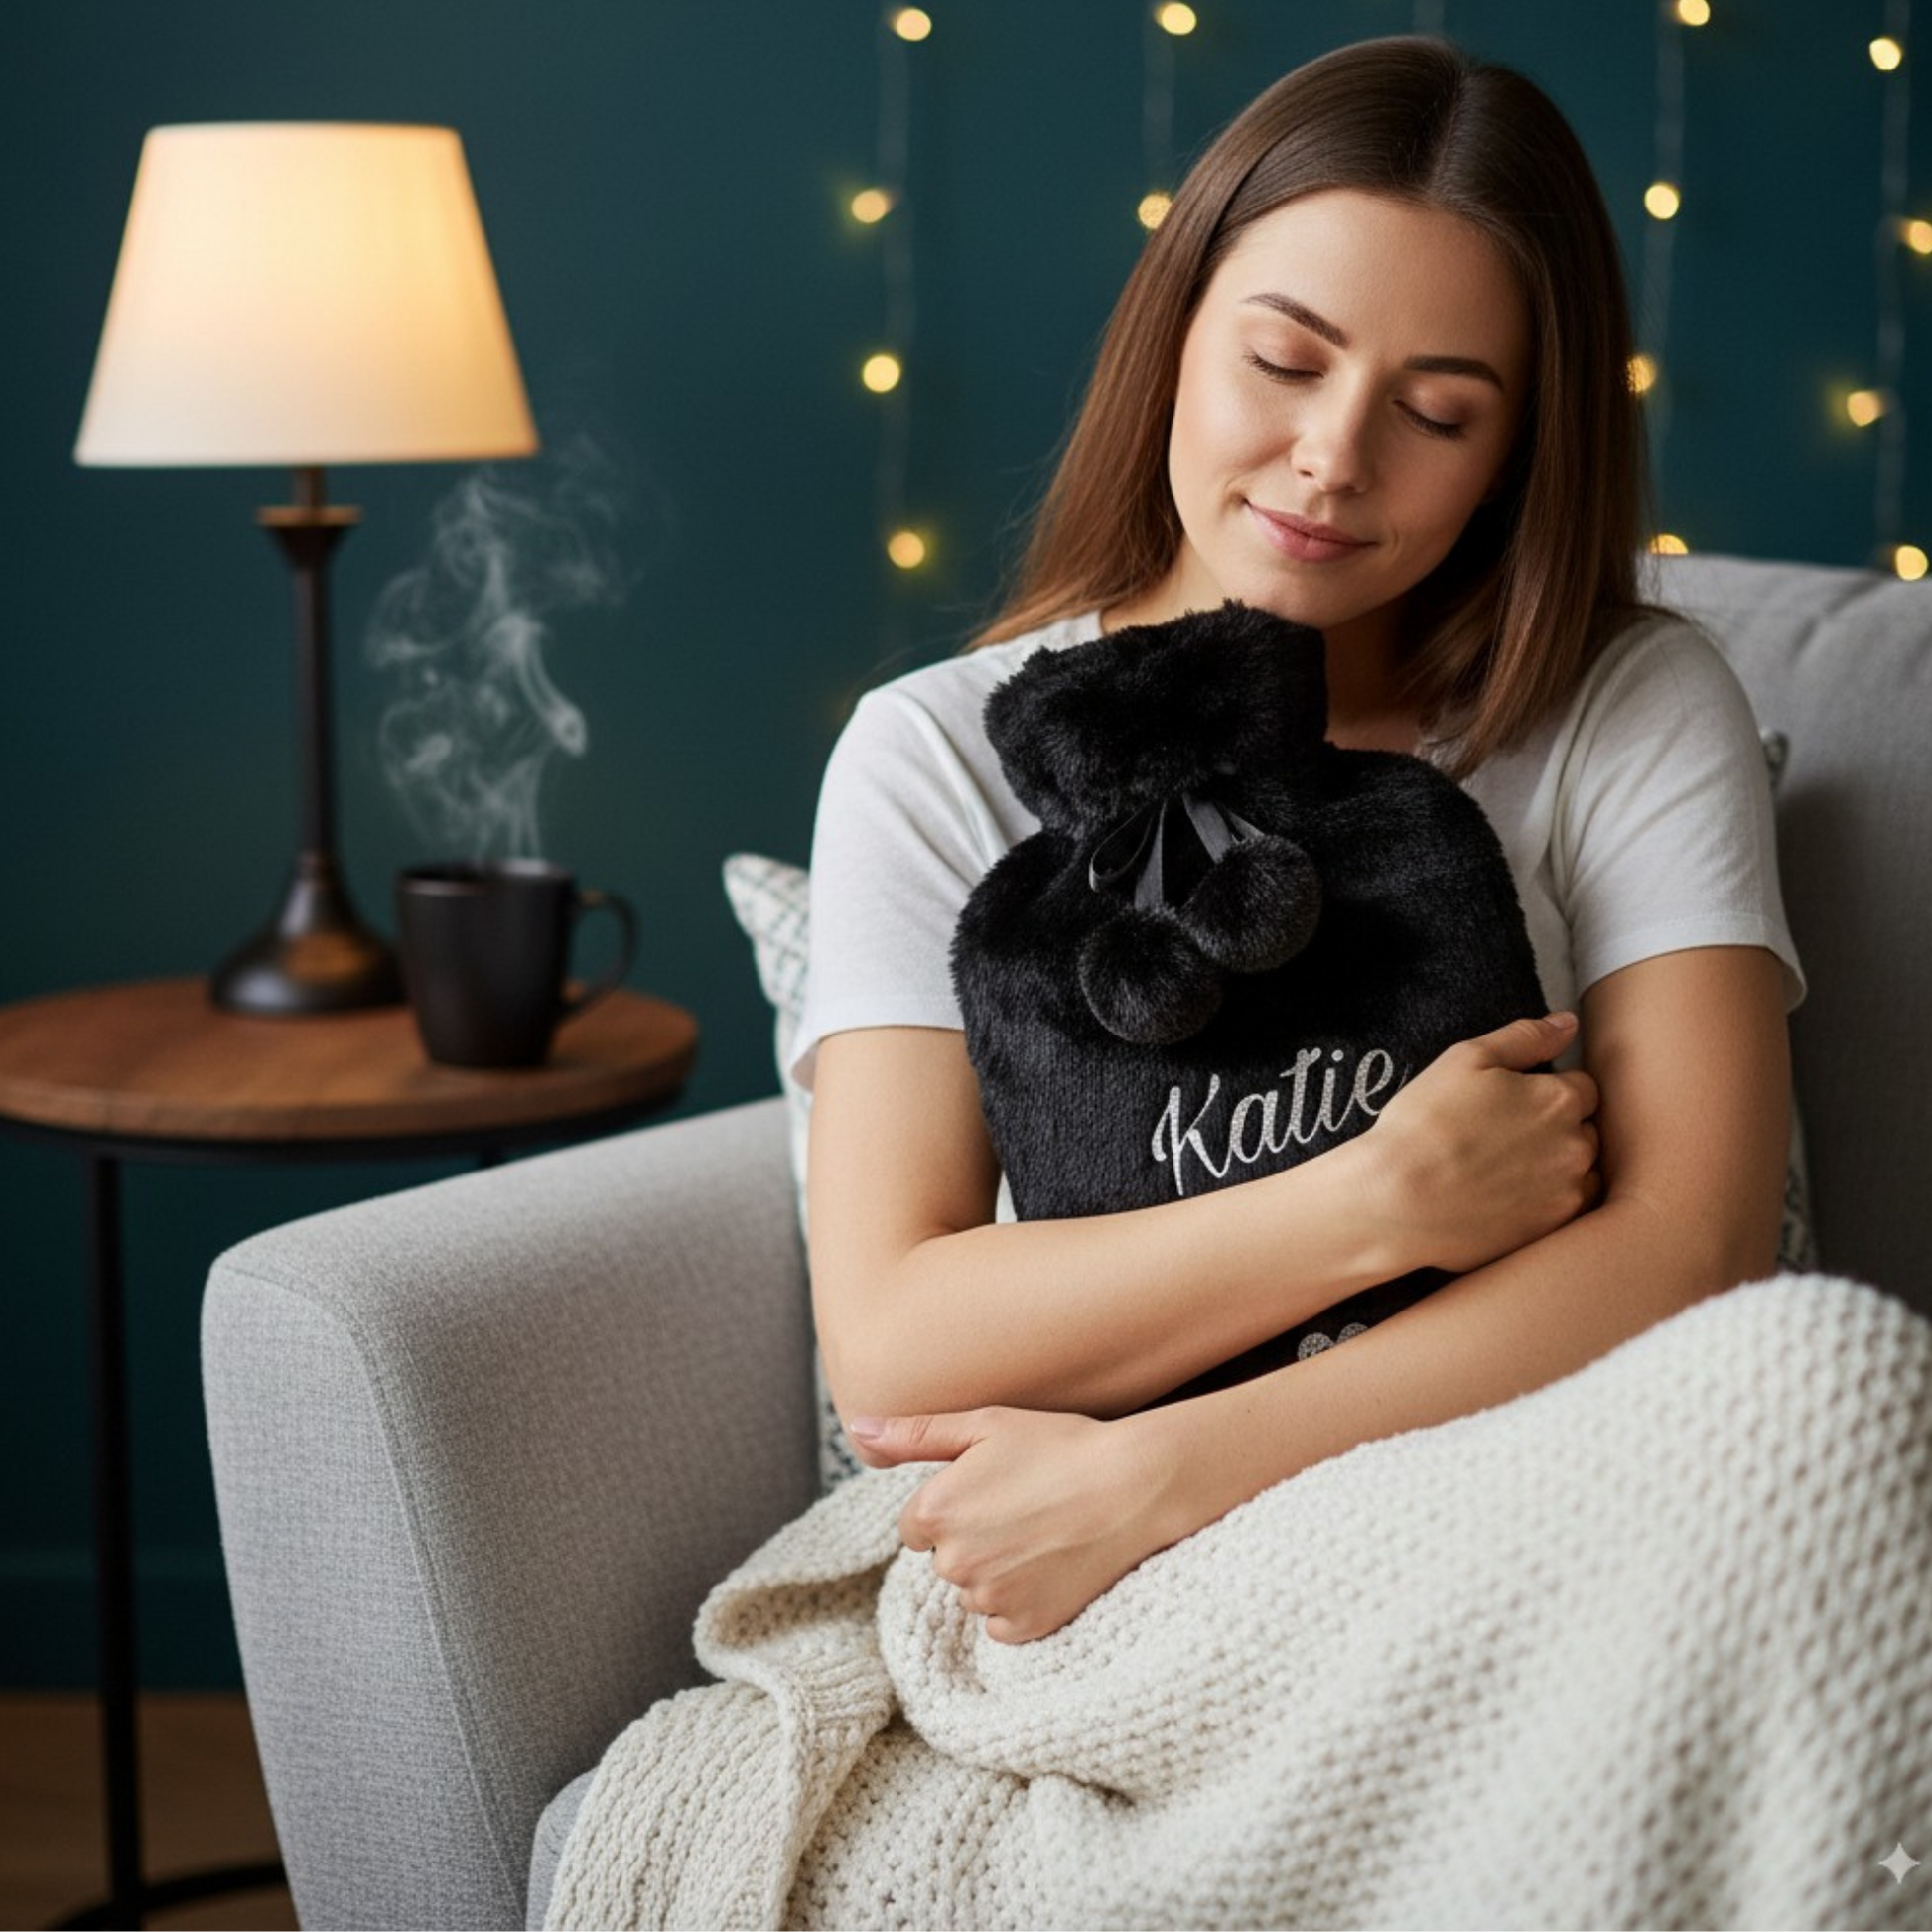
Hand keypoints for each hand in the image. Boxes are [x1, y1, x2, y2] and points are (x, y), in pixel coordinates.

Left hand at [846, 1406, 1180, 1643]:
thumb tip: (856, 1430)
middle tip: (1025, 1509)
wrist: (1133, 1486)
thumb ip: (912, 1434)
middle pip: (943, 1559)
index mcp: (934, 1512)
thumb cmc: (1058, 1445)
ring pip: (973, 1591)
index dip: (954, 1506)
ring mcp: (989, 1599)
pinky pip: (1001, 1622)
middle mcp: (953, 1562)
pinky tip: (1050, 1567)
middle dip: (972, 1540)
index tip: (995, 1491)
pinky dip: (1020, 1602)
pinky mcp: (1025, 1627)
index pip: (916, 1526)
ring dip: (995, 1572)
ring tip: (1043, 1536)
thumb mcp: (983, 1425)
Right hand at [1364, 1011, 1600, 1273]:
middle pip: (1586, 1129)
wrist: (1397, 1198)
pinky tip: (1511, 1196)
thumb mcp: (1466, 1060)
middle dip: (1558, 1128)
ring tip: (1509, 1168)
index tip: (1517, 1103)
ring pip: (1582, 1171)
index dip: (1548, 1091)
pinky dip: (1550, 1200)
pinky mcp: (1551, 1230)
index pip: (1582, 1087)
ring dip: (1559, 1165)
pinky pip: (1569, 1209)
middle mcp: (1576, 1146)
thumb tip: (1568, 1024)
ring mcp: (1567, 1192)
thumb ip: (1525, 1037)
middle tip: (1507, 1135)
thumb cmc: (1425, 1123)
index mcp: (1559, 1099)